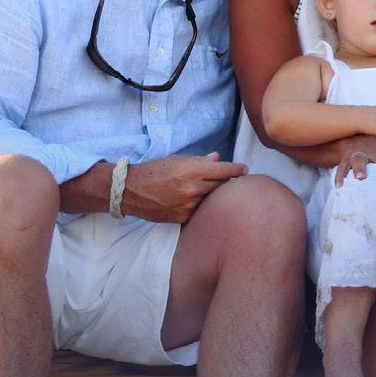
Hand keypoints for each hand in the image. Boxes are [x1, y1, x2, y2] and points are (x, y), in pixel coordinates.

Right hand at [119, 152, 246, 223]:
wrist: (131, 190)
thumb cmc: (154, 171)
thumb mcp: (177, 160)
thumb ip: (200, 161)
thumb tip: (218, 158)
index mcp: (193, 171)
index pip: (225, 170)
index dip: (237, 170)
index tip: (244, 169)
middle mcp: (194, 189)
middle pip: (222, 186)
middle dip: (225, 181)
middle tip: (226, 178)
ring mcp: (189, 205)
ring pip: (212, 200)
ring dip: (212, 195)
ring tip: (205, 189)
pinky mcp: (183, 218)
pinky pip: (200, 211)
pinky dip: (200, 205)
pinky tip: (194, 201)